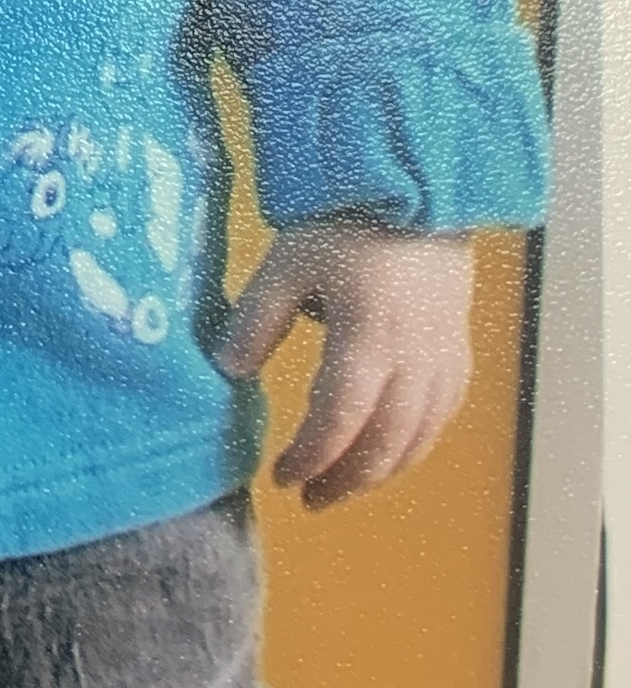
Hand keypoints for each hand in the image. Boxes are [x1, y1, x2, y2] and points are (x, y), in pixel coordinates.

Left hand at [212, 216, 474, 509]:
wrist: (416, 188)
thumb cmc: (346, 223)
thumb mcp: (287, 264)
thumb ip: (256, 320)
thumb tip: (228, 371)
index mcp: (367, 337)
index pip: (339, 420)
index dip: (310, 457)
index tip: (281, 476)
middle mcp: (414, 356)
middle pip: (386, 442)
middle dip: (346, 480)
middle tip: (309, 499)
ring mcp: (443, 355)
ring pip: (421, 436)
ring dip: (382, 471)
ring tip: (342, 487)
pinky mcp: (459, 348)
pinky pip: (444, 413)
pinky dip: (417, 443)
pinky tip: (391, 452)